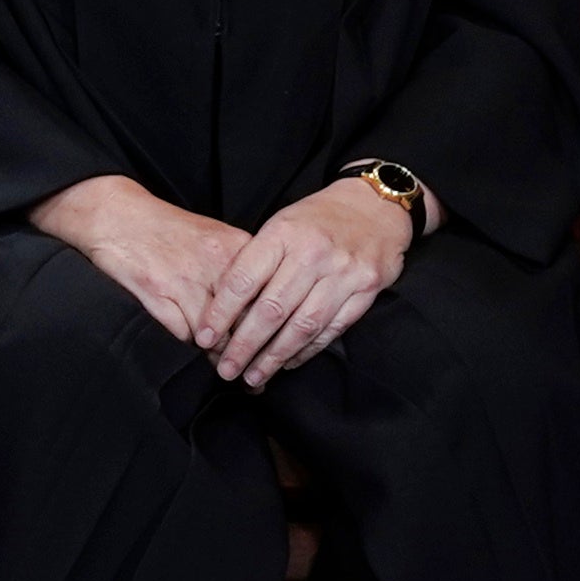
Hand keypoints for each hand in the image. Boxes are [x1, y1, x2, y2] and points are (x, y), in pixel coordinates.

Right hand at [31, 172, 254, 352]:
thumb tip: (263, 308)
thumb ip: (240, 269)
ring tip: (226, 369)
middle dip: (249, 350)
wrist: (115, 214)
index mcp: (237, 248)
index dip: (272, 329)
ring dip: (221, 356)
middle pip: (246, 321)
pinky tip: (193, 350)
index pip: (268, 299)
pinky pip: (184, 334)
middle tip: (255, 371)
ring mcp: (186, 281)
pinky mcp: (157, 294)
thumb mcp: (214, 238)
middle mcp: (216, 265)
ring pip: (216, 335)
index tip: (273, 348)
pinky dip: (190, 346)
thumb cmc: (164, 228)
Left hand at [204, 176, 416, 389]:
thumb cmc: (317, 218)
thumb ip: (255, 259)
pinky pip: (332, 328)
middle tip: (227, 369)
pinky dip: (308, 350)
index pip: (243, 280)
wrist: (375, 206)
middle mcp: (312, 255)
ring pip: (302, 325)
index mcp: (282, 234)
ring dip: (276, 356)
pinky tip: (289, 361)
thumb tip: (222, 304)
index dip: (221, 313)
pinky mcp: (366, 291)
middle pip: (271, 309)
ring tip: (255, 375)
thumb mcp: (279, 224)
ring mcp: (343, 274)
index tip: (204, 337)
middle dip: (245, 345)